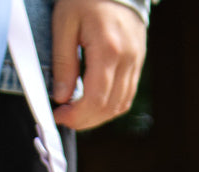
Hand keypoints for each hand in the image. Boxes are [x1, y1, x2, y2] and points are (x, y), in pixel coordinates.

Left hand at [51, 0, 146, 131]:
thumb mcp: (65, 23)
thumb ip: (63, 62)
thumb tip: (61, 97)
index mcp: (108, 49)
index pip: (95, 99)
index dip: (77, 115)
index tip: (60, 116)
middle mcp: (127, 60)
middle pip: (109, 108)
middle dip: (85, 120)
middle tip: (66, 118)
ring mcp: (136, 62)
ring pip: (120, 106)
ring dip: (98, 116)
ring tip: (78, 112)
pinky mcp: (138, 62)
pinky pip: (126, 95)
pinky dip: (110, 105)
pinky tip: (94, 102)